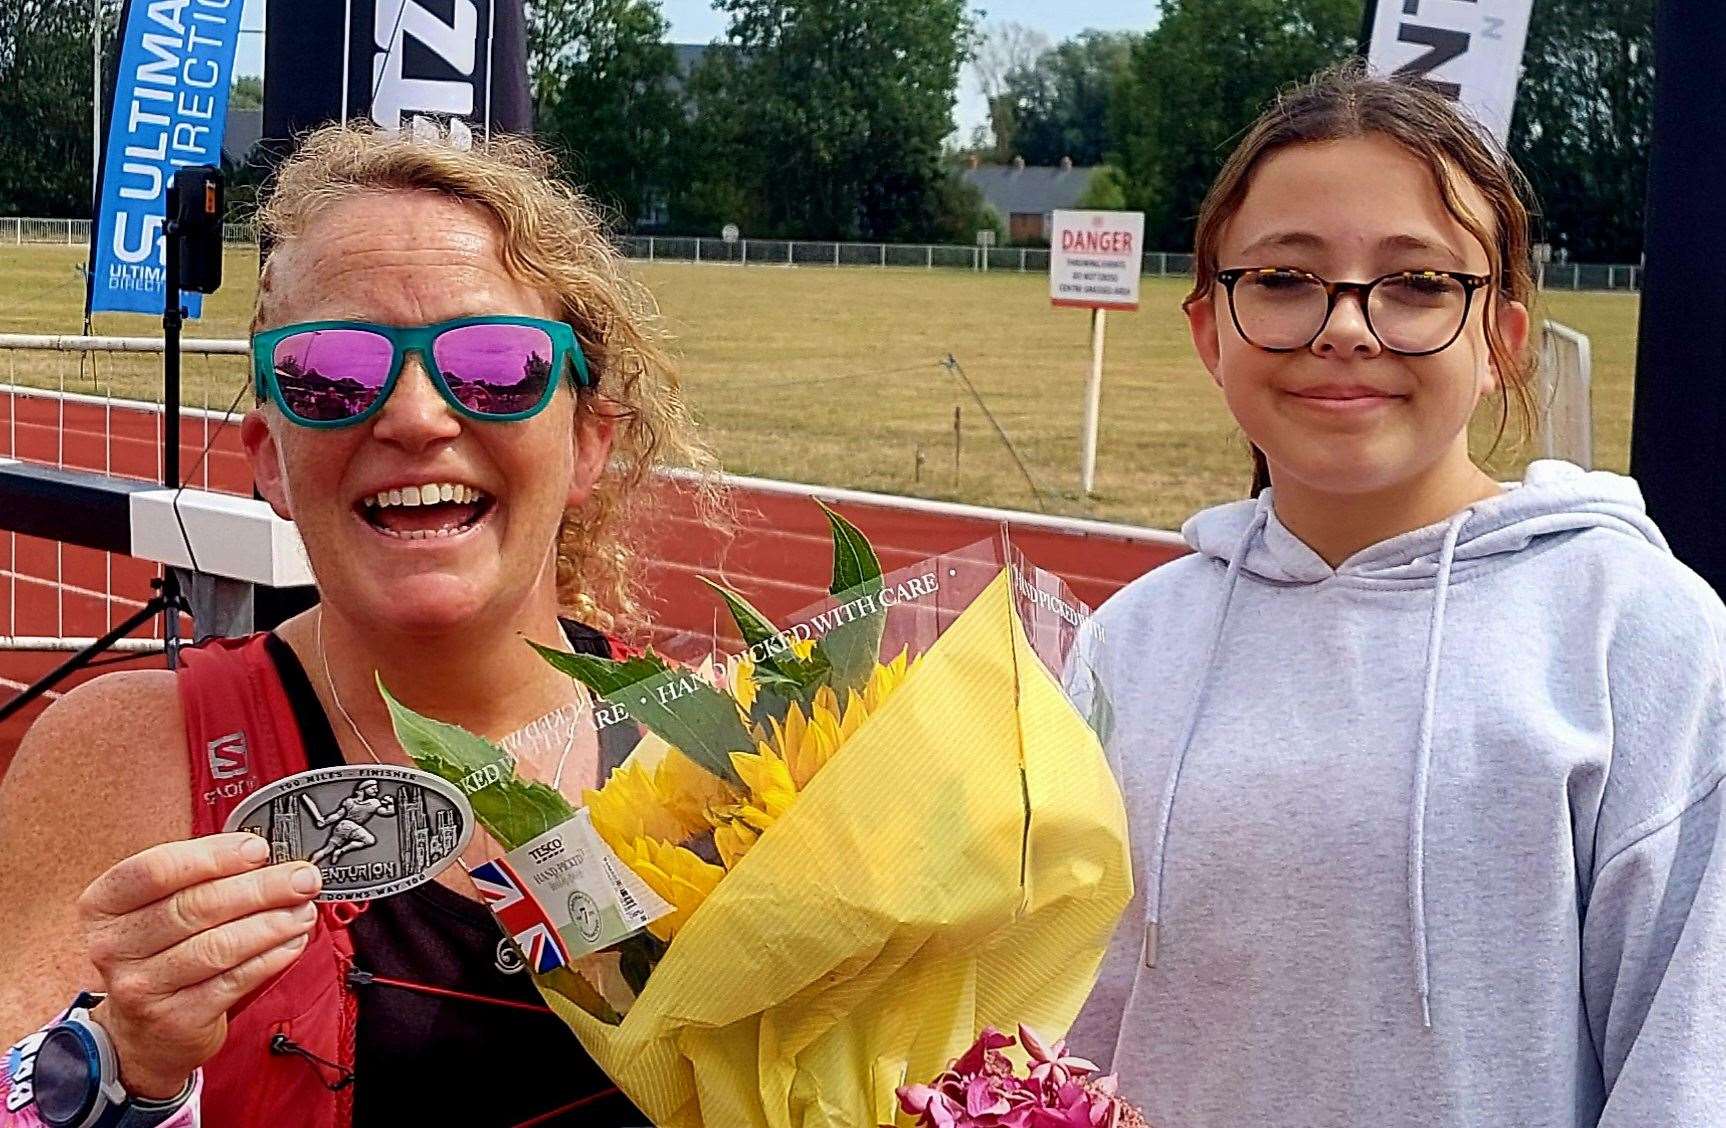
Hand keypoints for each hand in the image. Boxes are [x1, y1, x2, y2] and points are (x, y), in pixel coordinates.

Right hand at [75, 833, 322, 1099]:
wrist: (141, 1033)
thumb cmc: (158, 954)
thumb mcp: (157, 909)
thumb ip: (199, 878)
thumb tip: (264, 858)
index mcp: (104, 906)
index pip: (155, 870)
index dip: (213, 856)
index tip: (258, 849)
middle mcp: (114, 946)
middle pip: (195, 906)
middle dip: (261, 888)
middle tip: (302, 878)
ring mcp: (142, 987)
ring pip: (218, 945)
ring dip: (272, 923)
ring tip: (303, 910)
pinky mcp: (175, 1019)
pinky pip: (234, 980)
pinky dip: (271, 957)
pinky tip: (292, 941)